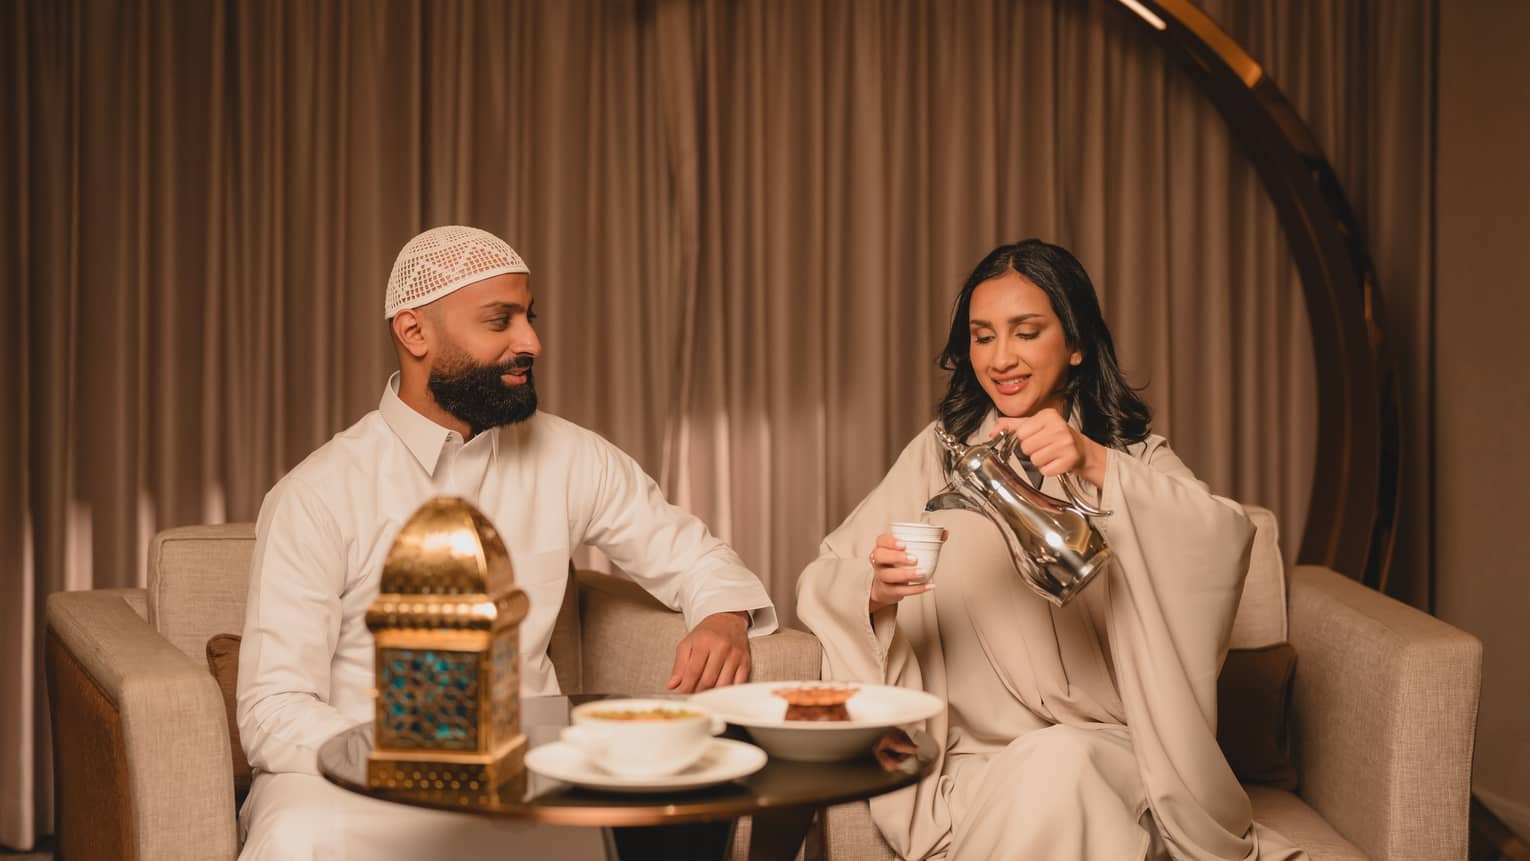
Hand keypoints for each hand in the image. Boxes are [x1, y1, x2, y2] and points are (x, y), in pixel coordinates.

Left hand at [667, 610, 750, 692]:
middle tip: (691, 696)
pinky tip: (719, 692)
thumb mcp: (688, 644)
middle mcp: (721, 648)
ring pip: (722, 685)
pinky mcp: (746, 662)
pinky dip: (727, 692)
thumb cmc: (706, 633)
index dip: (686, 687)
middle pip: (708, 680)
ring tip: (703, 694)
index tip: (681, 694)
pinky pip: (738, 684)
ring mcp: (735, 656)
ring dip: (711, 694)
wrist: (728, 620)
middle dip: (697, 692)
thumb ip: (679, 665)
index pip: (693, 672)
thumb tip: (673, 685)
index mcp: (704, 642)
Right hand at [867, 531, 942, 614]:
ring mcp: (881, 576)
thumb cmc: (898, 564)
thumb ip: (926, 540)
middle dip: (897, 557)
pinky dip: (915, 589)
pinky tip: (927, 586)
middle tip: (914, 559)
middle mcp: (879, 562)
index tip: (904, 544)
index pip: (881, 540)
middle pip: (880, 556)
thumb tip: (944, 533)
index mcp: (882, 547)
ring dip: (906, 574)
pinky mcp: (888, 591)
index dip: (890, 542)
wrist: (886, 587)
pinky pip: (899, 590)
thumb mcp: (907, 551)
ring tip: (922, 573)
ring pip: (888, 575)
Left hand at [992, 408, 1106, 488]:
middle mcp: (1059, 427)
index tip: (1035, 437)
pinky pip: (1045, 471)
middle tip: (1043, 447)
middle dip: (1031, 451)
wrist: (1079, 449)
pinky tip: (1055, 462)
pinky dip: (1048, 469)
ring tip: (1050, 454)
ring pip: (1035, 460)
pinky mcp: (1070, 460)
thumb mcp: (1033, 425)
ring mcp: (1066, 444)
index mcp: (1048, 415)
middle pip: (1026, 448)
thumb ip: (1010, 426)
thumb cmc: (1054, 436)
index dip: (1024, 439)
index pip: (1021, 434)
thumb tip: (993, 432)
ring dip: (1039, 461)